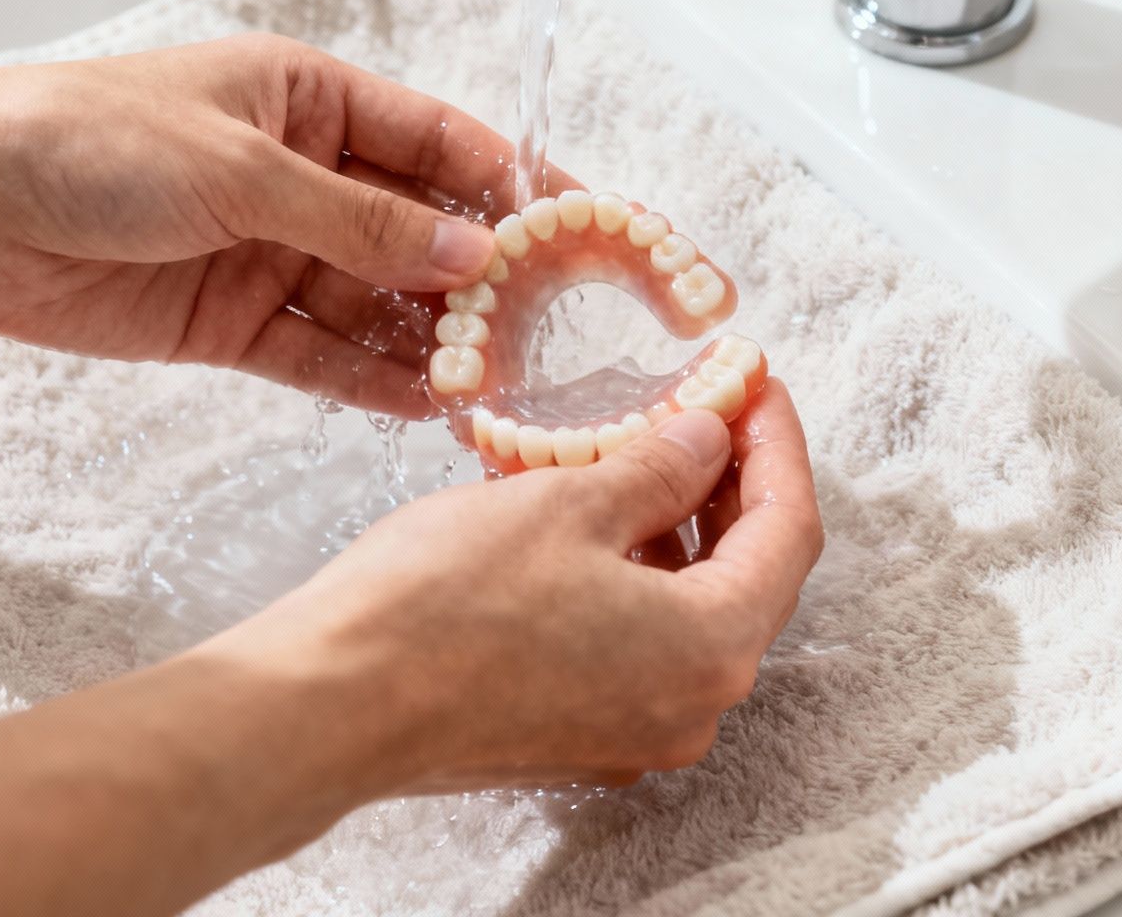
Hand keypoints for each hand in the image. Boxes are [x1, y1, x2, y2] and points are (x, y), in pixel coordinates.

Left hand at [0, 34, 517, 415]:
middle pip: (421, 232)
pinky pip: (324, 356)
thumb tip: (471, 253)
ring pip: (380, 303)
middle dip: (486, 280)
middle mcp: (303, 177)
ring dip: (436, 342)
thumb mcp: (242, 169)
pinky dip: (372, 382)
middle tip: (559, 331)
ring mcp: (272, 253)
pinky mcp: (234, 323)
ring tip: (504, 385)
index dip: (516, 184)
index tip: (587, 227)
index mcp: (311, 101)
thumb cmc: (86, 142)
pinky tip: (429, 408)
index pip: (441, 143)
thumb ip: (360, 219)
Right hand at [211, 379, 823, 792]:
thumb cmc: (444, 605)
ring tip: (637, 450)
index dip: (777, 444)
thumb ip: (660, 468)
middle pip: (748, 577)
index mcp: (712, 648)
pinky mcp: (575, 737)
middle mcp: (690, 708)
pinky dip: (631, 576)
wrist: (332, 705)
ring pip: (688, 612)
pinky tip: (589, 518)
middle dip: (731, 486)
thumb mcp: (568, 503)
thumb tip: (706, 438)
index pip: (789, 531)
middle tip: (705, 409)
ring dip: (676, 529)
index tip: (755, 384)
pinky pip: (635, 645)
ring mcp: (632, 733)